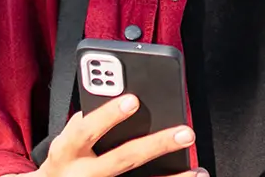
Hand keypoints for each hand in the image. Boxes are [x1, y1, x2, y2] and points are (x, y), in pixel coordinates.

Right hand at [8, 94, 203, 176]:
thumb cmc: (68, 158)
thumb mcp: (67, 139)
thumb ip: (88, 121)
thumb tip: (120, 95)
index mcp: (67, 151)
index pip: (86, 131)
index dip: (108, 116)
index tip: (133, 100)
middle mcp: (83, 174)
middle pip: (123, 159)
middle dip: (156, 145)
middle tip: (185, 132)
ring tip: (197, 170)